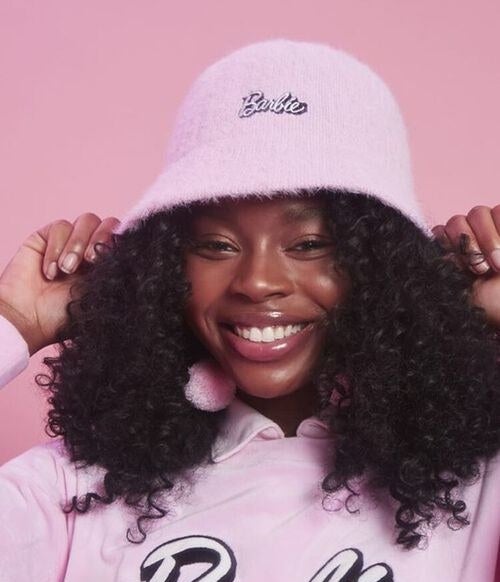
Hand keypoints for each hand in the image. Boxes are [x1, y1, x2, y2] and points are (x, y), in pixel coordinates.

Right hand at [0, 213, 119, 355]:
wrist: (28, 320)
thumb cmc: (64, 317)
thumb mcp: (99, 299)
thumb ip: (118, 279)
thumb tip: (142, 263)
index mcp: (109, 264)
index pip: (123, 239)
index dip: (122, 241)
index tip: (116, 257)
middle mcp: (91, 249)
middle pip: (109, 223)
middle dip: (102, 238)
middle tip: (91, 260)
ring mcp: (70, 241)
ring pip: (87, 220)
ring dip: (77, 244)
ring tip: (67, 270)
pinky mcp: (47, 236)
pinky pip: (61, 227)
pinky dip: (56, 248)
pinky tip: (51, 272)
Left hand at [431, 205, 499, 327]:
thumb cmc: (487, 300)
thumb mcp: (458, 287)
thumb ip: (445, 267)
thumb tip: (441, 254)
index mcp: (452, 251)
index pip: (439, 232)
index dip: (446, 245)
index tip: (458, 265)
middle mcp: (469, 237)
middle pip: (456, 221)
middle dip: (467, 244)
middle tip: (480, 269)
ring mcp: (490, 229)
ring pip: (478, 213)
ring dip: (487, 239)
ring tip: (497, 265)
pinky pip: (499, 211)